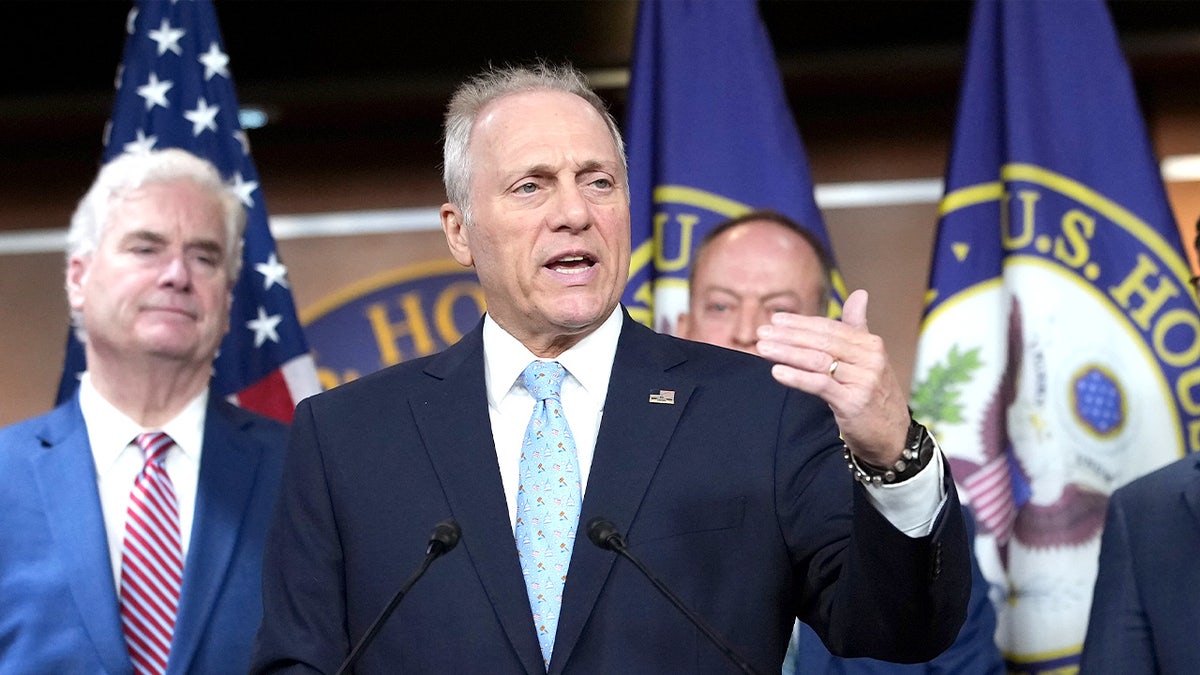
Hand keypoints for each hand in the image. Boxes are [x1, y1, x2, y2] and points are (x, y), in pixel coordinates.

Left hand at [755, 289, 910, 465]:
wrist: (892, 436)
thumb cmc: (874, 395)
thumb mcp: (869, 359)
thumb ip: (858, 327)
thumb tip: (859, 294)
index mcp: (871, 344)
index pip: (829, 328)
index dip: (801, 323)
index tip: (776, 320)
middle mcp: (870, 359)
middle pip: (821, 342)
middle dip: (788, 336)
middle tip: (762, 333)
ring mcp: (863, 380)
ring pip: (818, 361)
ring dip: (787, 353)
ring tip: (763, 348)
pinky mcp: (853, 402)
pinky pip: (820, 384)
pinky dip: (796, 377)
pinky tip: (777, 372)